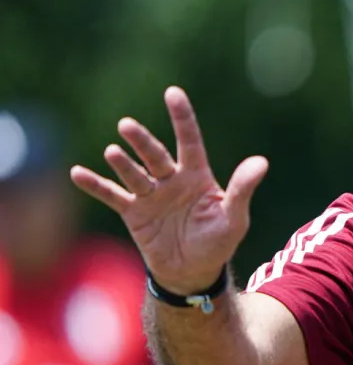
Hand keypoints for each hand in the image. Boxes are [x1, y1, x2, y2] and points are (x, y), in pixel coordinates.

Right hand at [70, 87, 267, 294]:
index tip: (173, 93)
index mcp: (198, 176)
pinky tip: (78, 173)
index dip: (182, 118)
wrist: (193, 272)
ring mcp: (150, 195)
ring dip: (123, 162)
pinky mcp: (133, 213)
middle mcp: (172, 179)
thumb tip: (261, 162)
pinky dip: (95, 185)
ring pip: (134, 173)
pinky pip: (112, 196)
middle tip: (127, 126)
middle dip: (142, 141)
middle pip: (156, 155)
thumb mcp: (234, 217)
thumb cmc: (218, 242)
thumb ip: (242, 189)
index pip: (189, 141)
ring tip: (113, 151)